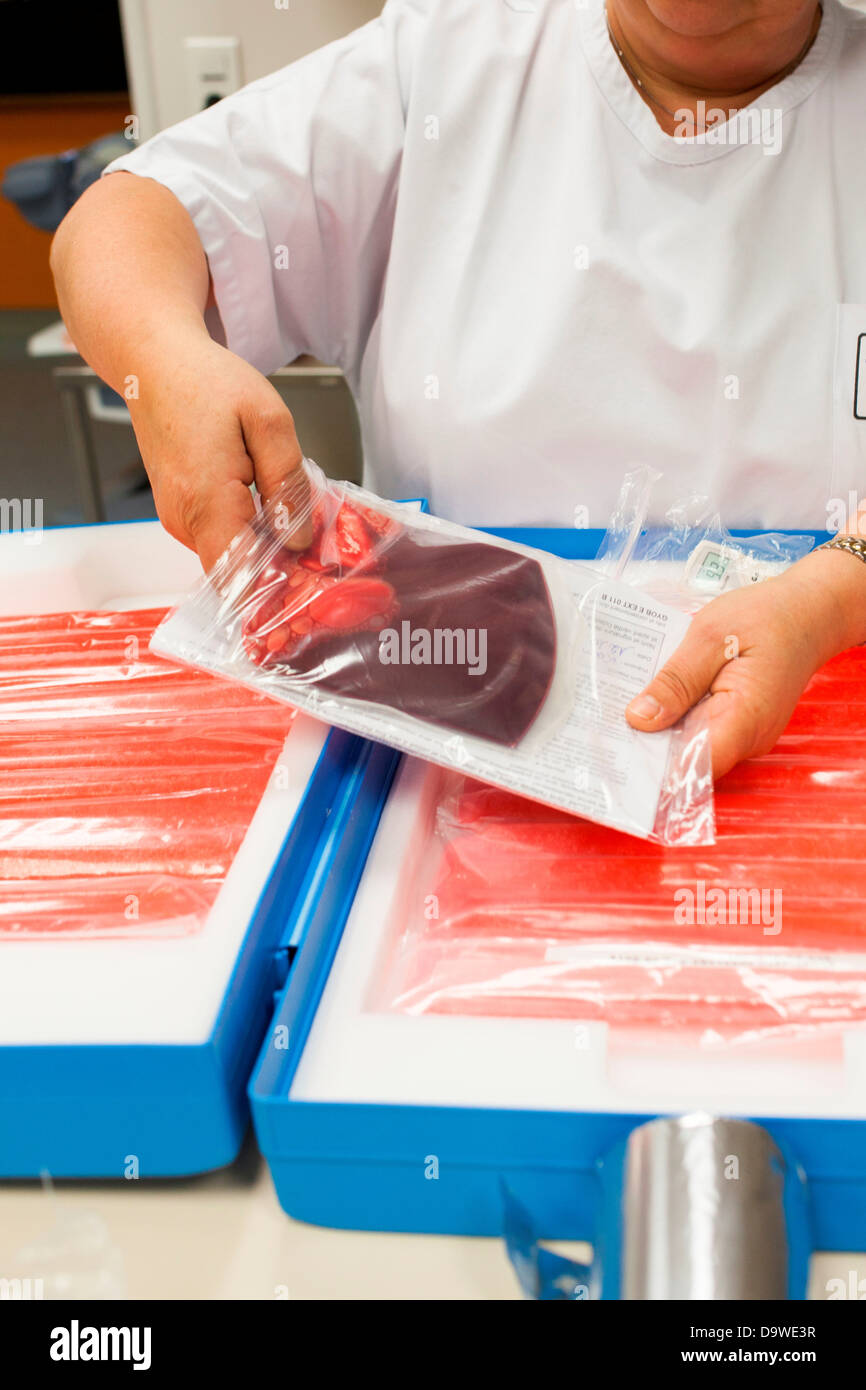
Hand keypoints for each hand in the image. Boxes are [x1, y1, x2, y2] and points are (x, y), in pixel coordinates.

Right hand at [128, 328, 308, 571]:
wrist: (155, 363)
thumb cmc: (206, 382)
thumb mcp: (268, 420)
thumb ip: (288, 483)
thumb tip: (298, 539)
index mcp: (206, 500)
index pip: (238, 578)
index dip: (276, 588)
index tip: (309, 584)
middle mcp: (184, 520)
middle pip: (236, 573)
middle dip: (277, 570)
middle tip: (315, 555)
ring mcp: (177, 520)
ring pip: (228, 558)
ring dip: (263, 550)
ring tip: (293, 522)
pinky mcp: (179, 514)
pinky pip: (218, 539)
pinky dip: (246, 535)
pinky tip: (268, 510)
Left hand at [625, 549, 865, 778]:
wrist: (809, 610)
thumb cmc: (767, 616)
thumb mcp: (710, 636)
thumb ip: (676, 680)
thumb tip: (639, 719)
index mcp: (744, 719)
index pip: (693, 766)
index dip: (652, 771)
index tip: (614, 762)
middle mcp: (748, 738)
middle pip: (688, 761)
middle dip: (646, 751)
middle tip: (601, 734)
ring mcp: (745, 734)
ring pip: (692, 747)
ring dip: (659, 734)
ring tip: (615, 717)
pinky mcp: (739, 724)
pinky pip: (701, 731)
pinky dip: (676, 720)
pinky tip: (649, 702)